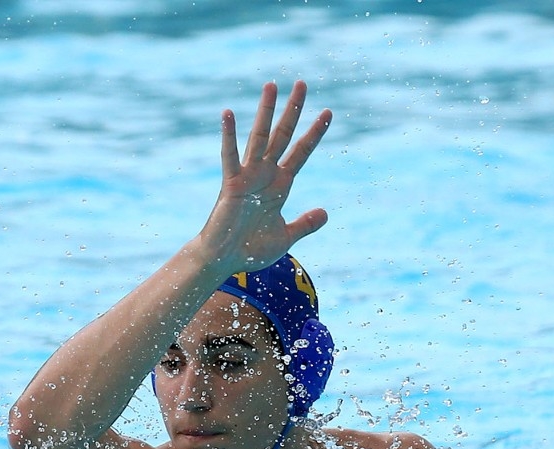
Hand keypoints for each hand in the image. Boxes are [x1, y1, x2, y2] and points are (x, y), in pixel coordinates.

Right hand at [197, 80, 331, 271]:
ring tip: (272, 85)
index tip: (328, 112)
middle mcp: (265, 174)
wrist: (225, 261)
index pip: (301, 152)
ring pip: (260, 137)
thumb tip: (325, 213)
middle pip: (283, 135)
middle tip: (302, 83)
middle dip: (293, 110)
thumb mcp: (285, 236)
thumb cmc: (250, 250)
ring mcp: (248, 176)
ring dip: (266, 111)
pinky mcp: (231, 183)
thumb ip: (305, 224)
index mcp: (280, 185)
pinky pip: (230, 155)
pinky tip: (228, 113)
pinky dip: (228, 134)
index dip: (314, 133)